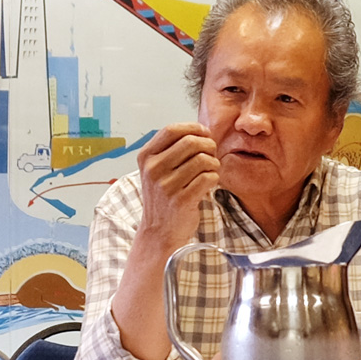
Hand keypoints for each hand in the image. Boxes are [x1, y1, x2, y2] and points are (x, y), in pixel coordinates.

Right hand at [136, 122, 219, 251]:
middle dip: (208, 145)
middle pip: (190, 142)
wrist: (158, 232)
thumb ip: (172, 149)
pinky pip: (208, 178)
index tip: (205, 133)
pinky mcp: (181, 200)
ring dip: (214, 163)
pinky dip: (215, 178)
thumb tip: (202, 131)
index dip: (193, 128)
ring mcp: (166, 185)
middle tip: (212, 154)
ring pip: (202, 160)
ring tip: (212, 170)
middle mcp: (153, 169)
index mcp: (146, 157)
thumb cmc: (163, 198)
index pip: (171, 130)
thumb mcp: (156, 170)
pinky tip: (210, 183)